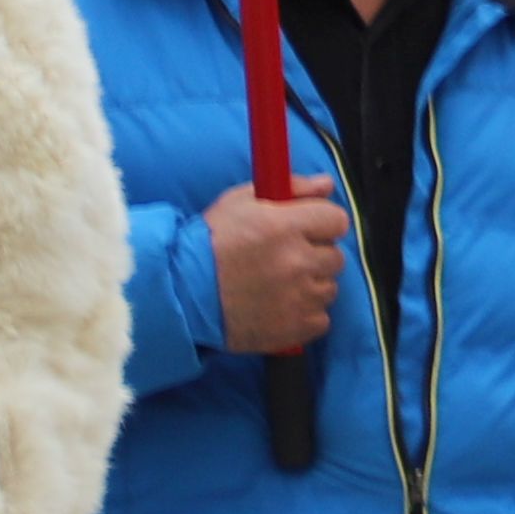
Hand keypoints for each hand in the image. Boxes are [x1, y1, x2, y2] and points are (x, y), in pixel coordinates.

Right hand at [205, 188, 348, 357]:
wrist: (177, 294)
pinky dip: (303, 315)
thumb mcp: (239, 202)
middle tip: (282, 260)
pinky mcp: (294, 328)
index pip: (337, 220)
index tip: (305, 230)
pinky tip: (277, 308)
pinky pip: (320, 319)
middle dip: (313, 255)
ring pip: (328, 288)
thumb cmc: (206, 243)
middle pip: (335, 256)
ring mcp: (298, 298)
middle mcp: (297, 262)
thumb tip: (327, 184)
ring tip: (274, 286)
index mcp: (285, 227)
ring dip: (309, 286)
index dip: (322, 224)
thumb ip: (291, 188)